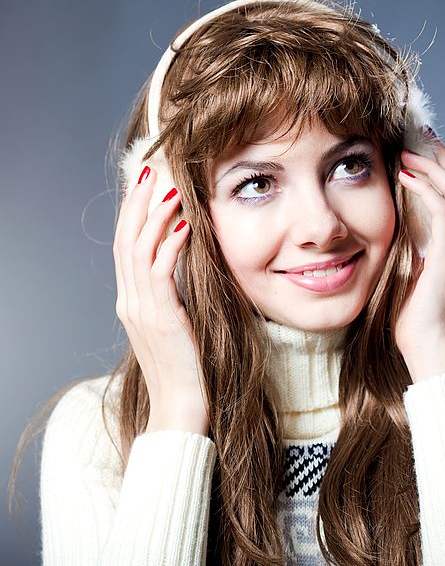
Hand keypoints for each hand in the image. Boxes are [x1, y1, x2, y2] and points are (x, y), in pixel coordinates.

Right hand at [114, 166, 208, 434]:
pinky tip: (183, 226)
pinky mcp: (160, 317)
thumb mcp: (174, 323)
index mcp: (132, 300)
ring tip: (169, 189)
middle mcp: (130, 300)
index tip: (144, 185)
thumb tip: (183, 266)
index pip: (126, 247)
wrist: (180, 405)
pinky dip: (170, 245)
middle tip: (149, 172)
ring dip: (153, 217)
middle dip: (137, 204)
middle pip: (125, 240)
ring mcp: (141, 309)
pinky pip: (160, 273)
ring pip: (138, 250)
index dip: (133, 214)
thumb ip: (171, 295)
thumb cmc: (184, 366)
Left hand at [395, 135, 444, 382]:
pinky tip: (407, 178)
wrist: (424, 344)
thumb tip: (392, 223)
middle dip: (440, 155)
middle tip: (418, 133)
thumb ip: (409, 244)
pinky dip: (428, 191)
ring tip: (409, 150)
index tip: (419, 143)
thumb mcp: (409, 269)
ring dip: (433, 167)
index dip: (440, 165)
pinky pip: (443, 214)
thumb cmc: (412, 312)